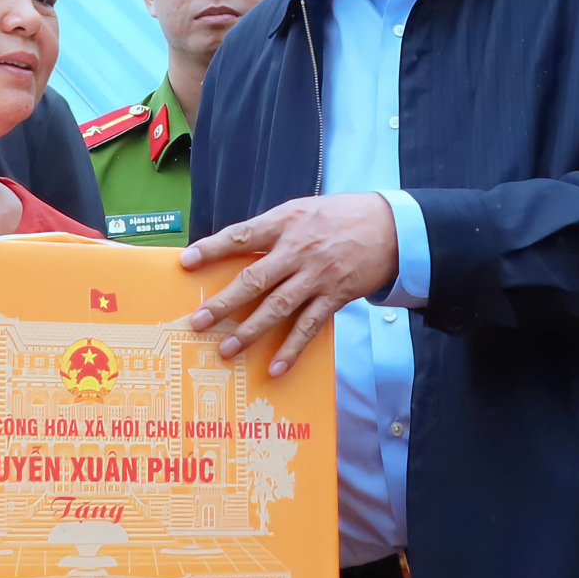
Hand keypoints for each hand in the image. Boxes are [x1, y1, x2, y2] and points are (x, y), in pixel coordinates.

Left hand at [181, 193, 399, 375]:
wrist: (391, 227)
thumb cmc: (340, 216)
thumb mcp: (302, 210)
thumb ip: (271, 230)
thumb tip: (235, 249)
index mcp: (285, 223)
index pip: (241, 236)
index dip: (212, 249)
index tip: (187, 262)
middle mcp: (298, 250)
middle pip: (254, 279)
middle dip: (224, 303)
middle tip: (198, 322)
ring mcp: (316, 277)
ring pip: (277, 307)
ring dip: (250, 331)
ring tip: (227, 349)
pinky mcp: (334, 297)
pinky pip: (308, 327)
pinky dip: (291, 349)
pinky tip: (274, 367)